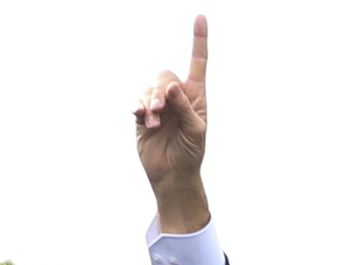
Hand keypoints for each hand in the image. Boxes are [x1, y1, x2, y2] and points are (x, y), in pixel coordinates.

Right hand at [134, 15, 209, 231]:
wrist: (173, 175)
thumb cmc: (191, 154)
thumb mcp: (195, 131)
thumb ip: (185, 108)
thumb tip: (171, 86)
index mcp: (195, 97)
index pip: (198, 64)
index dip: (198, 41)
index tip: (200, 17)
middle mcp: (176, 97)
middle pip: (164, 75)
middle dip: (159, 89)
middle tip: (159, 110)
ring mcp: (158, 106)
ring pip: (148, 88)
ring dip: (148, 103)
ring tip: (152, 122)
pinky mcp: (142, 115)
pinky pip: (136, 101)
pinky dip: (137, 106)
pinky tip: (140, 116)